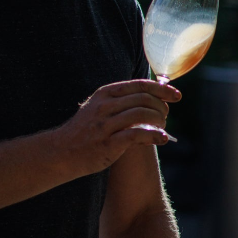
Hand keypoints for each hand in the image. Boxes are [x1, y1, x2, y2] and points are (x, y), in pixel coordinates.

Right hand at [56, 79, 180, 174]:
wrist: (61, 153)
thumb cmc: (85, 132)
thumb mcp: (98, 108)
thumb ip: (120, 102)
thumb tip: (151, 97)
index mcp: (105, 94)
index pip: (139, 85)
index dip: (161, 89)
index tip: (176, 95)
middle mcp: (105, 106)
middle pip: (144, 99)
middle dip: (161, 107)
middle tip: (165, 116)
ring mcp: (105, 124)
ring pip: (142, 114)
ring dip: (159, 120)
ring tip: (163, 128)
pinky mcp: (108, 143)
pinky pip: (137, 134)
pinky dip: (154, 135)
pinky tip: (163, 138)